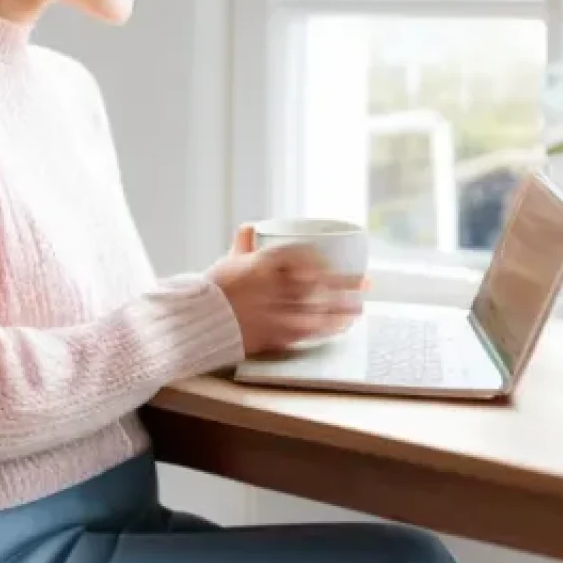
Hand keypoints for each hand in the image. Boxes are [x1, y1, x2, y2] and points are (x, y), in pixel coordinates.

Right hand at [207, 224, 366, 355]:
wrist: (196, 321)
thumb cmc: (212, 290)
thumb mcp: (228, 263)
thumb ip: (243, 246)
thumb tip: (249, 228)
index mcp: (260, 264)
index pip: (298, 255)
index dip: (320, 260)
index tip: (332, 263)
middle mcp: (272, 286)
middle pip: (317, 284)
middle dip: (345, 284)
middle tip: (366, 284)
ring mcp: (274, 311)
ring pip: (317, 309)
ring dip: (342, 309)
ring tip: (360, 308)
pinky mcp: (273, 334)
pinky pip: (307, 331)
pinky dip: (326, 328)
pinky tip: (340, 328)